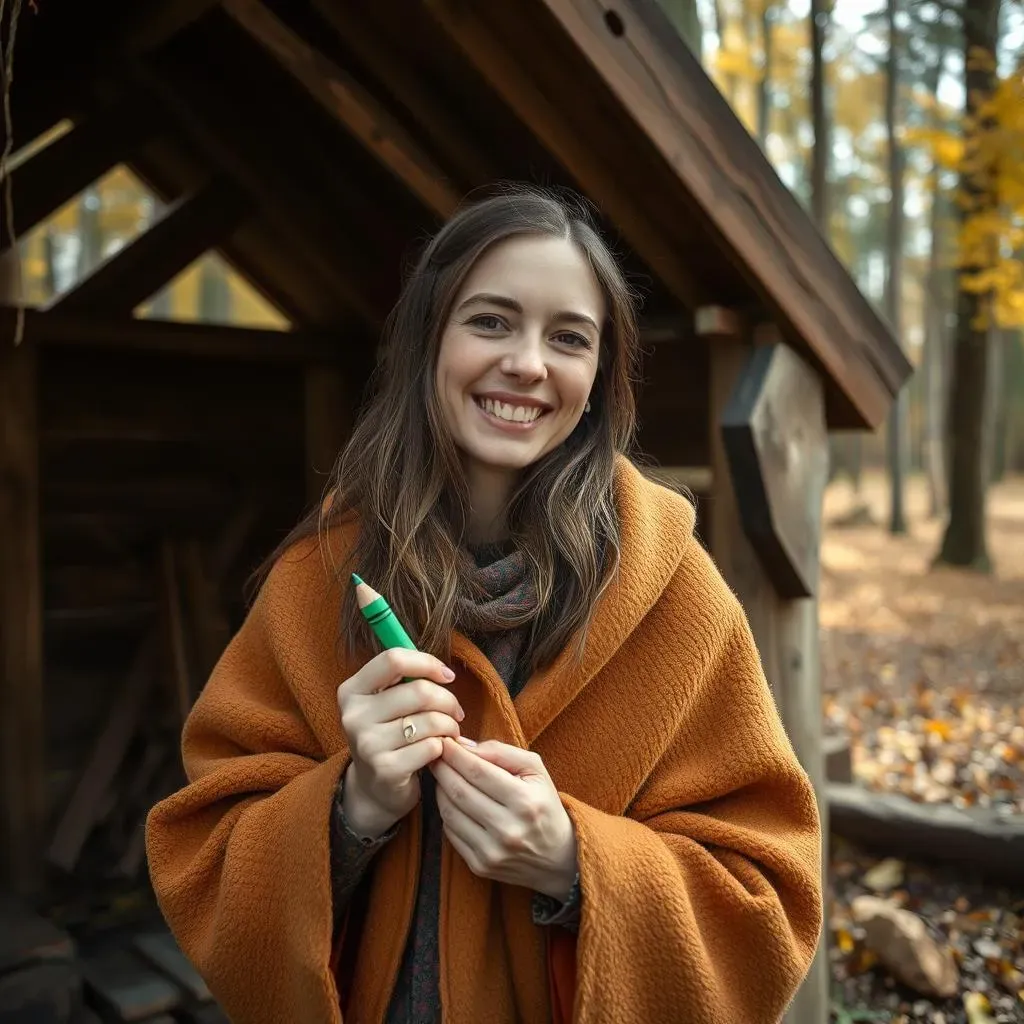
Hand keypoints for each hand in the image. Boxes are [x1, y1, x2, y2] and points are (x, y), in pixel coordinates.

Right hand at [337, 648, 462, 837]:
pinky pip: (431, 746)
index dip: (427, 663)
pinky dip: (443, 747)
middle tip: (456, 712)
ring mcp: (367, 744)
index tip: (447, 676)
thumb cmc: (390, 735)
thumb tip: (443, 672)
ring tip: (450, 732)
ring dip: (450, 726)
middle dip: (448, 700)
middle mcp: (354, 715)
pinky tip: (439, 751)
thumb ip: (405, 680)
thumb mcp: (386, 703)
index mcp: (352, 691)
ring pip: (430, 720)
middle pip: (419, 691)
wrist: (375, 789)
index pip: (393, 659)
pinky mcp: (385, 769)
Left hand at [429, 738, 577, 900]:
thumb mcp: (535, 770)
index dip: (455, 754)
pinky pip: (450, 833)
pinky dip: (445, 812)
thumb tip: (463, 745)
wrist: (558, 857)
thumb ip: (501, 752)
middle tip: (435, 755)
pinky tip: (450, 799)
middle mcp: (508, 829)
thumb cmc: (544, 804)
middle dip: (442, 768)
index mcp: (525, 801)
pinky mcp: (480, 866)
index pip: (477, 771)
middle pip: (459, 791)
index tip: (444, 742)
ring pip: (450, 812)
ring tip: (442, 775)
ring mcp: (492, 851)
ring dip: (440, 789)